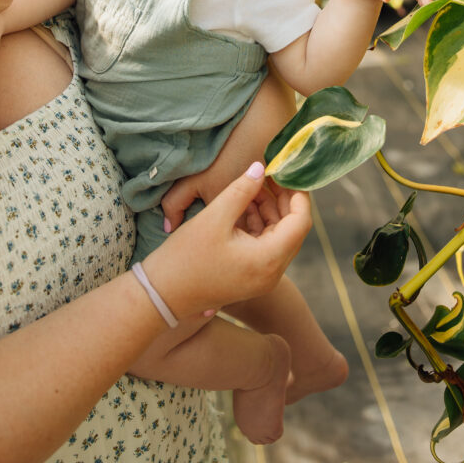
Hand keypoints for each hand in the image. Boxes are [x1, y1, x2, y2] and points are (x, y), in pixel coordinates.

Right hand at [147, 163, 311, 318]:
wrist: (162, 294)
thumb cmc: (186, 257)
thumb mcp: (214, 217)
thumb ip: (241, 190)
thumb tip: (260, 168)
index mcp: (269, 260)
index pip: (301, 222)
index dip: (297, 194)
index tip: (285, 172)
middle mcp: (272, 273)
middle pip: (292, 230)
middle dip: (283, 200)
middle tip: (269, 174)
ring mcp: (262, 277)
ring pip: (278, 236)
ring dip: (268, 210)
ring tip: (252, 185)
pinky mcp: (250, 276)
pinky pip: (264, 245)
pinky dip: (257, 224)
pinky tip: (243, 205)